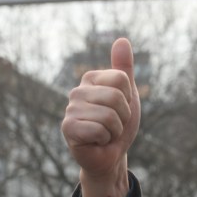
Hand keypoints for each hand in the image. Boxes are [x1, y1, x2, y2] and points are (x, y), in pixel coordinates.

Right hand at [61, 37, 139, 196]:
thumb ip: (125, 69)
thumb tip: (122, 40)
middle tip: (113, 126)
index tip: (120, 110)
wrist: (110, 156)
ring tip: (105, 134)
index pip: (122, 80)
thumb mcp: (128, 96)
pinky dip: (104, 140)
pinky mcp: (68, 128)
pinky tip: (96, 142)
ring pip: (110, 116)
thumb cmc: (118, 126)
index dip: (129, 100)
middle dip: (123, 118)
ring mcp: (71, 109)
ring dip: (114, 131)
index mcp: (92, 79)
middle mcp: (78, 91)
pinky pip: (99, 130)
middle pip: (117, 98)